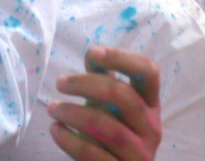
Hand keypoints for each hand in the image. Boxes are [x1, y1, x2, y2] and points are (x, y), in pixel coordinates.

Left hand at [47, 46, 161, 159]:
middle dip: (86, 84)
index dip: (122, 58)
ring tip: (53, 108)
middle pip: (124, 96)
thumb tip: (93, 54)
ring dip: (74, 113)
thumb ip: (103, 77)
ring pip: (109, 128)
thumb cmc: (110, 128)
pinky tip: (55, 129)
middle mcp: (152, 127)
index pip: (148, 72)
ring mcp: (140, 153)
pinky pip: (94, 154)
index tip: (93, 53)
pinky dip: (69, 140)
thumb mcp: (110, 102)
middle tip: (59, 82)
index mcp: (150, 103)